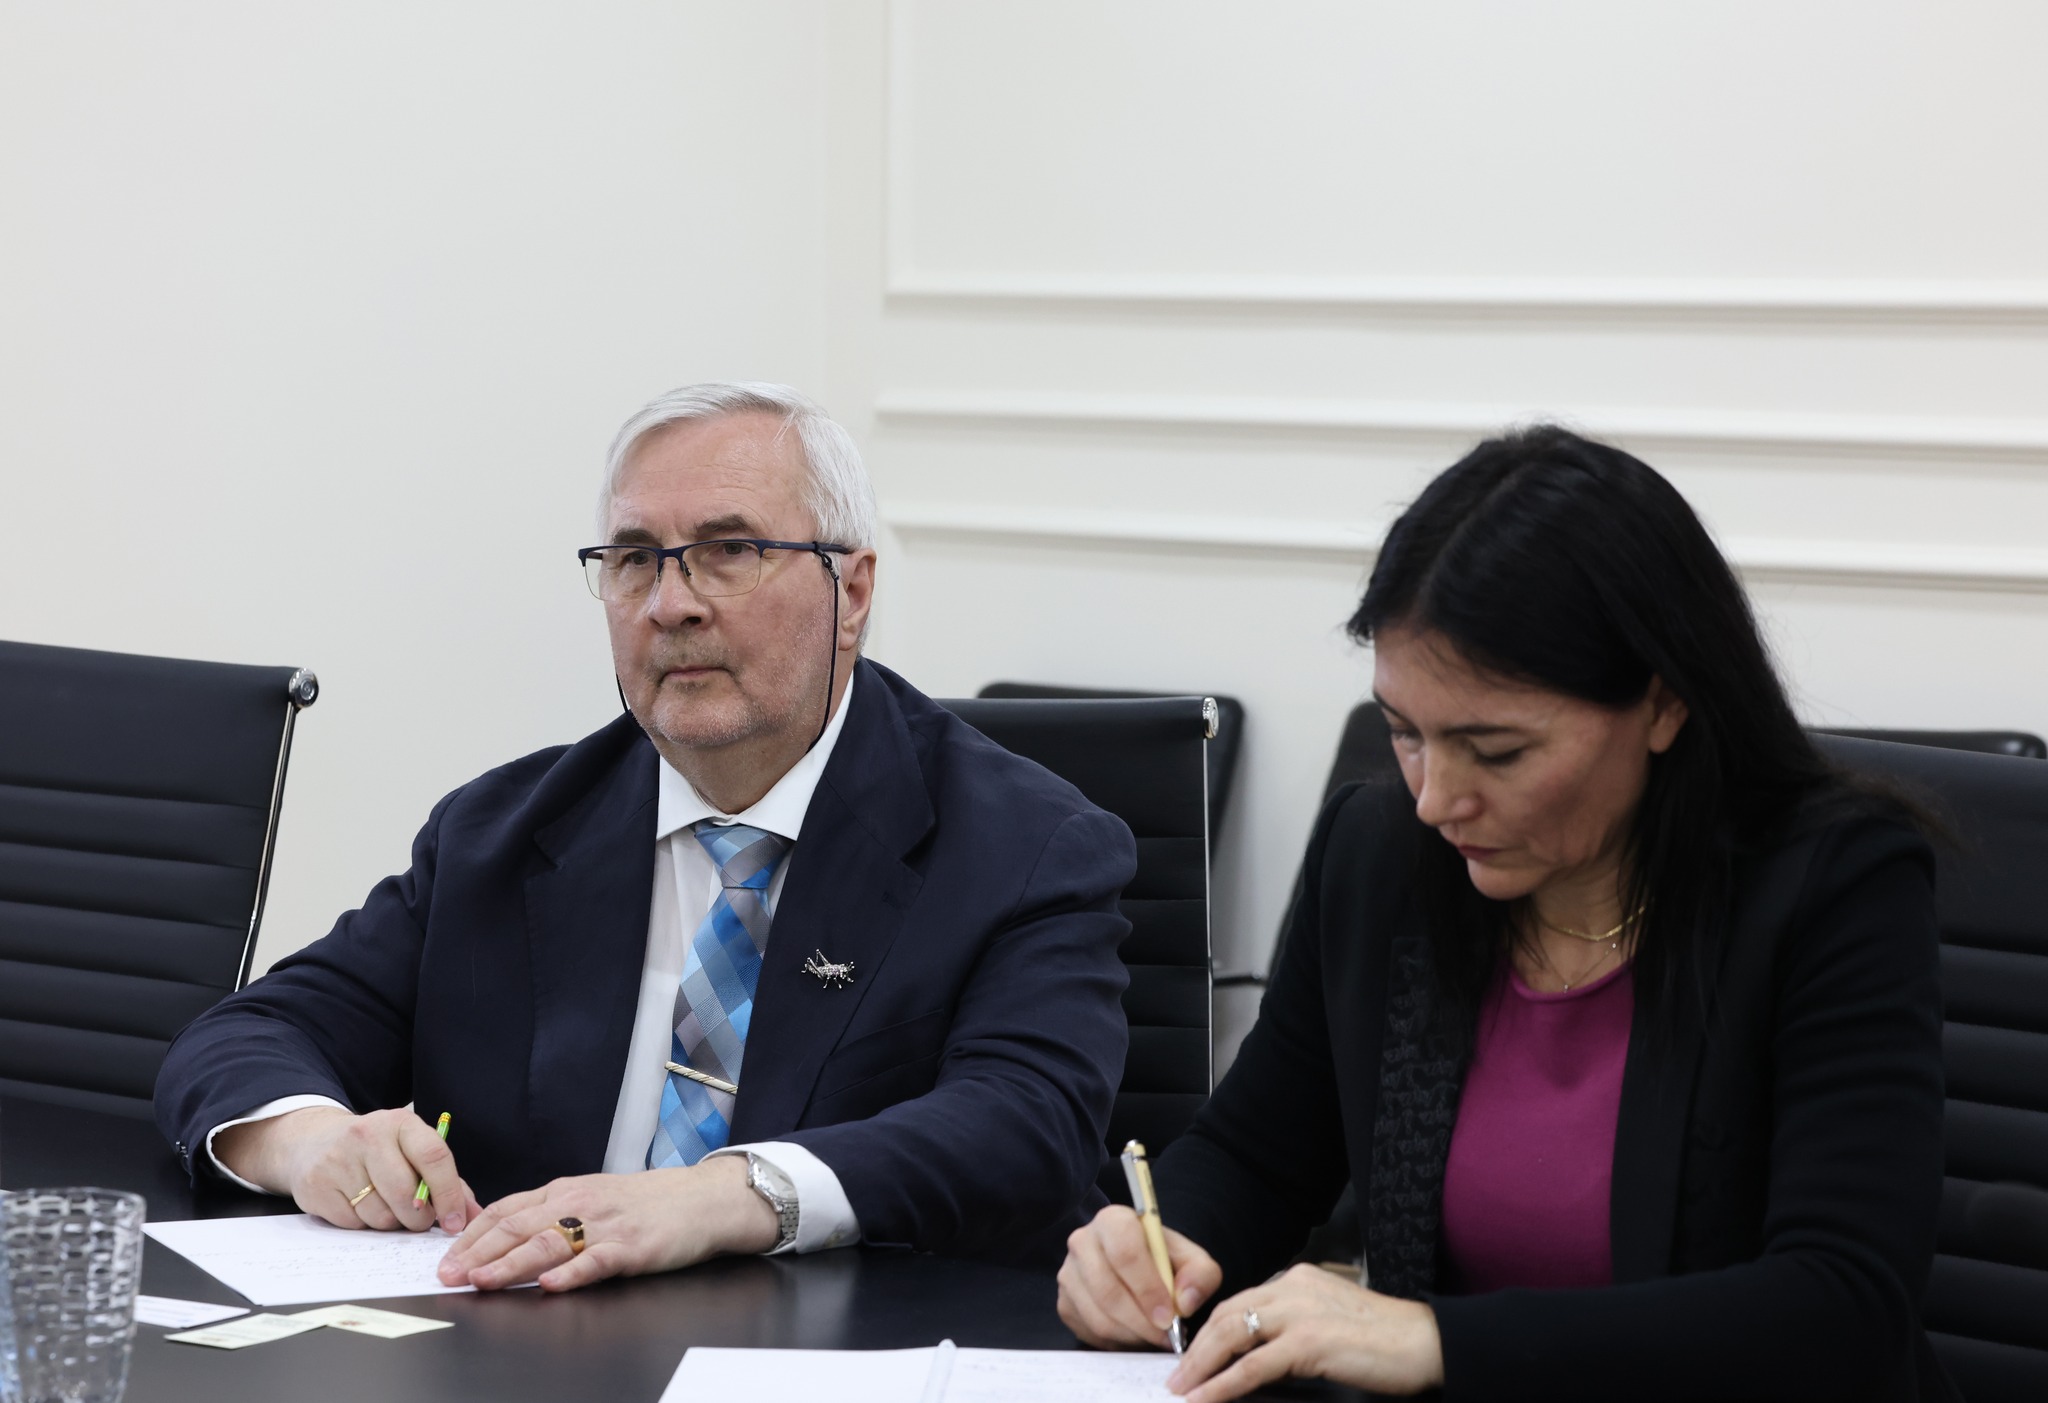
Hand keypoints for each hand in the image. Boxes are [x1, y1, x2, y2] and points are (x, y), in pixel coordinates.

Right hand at [213, 1106, 479, 1234]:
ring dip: (389, 1222)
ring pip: (379, 1214)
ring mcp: (339, 1160)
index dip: (449, 1195)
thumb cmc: (378, 1152)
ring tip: (385, 1206)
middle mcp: (368, 1136)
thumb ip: (447, 1182)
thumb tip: (475, 1215)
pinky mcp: (317, 1185)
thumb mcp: (412, 1152)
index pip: (434, 1158)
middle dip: (419, 1218)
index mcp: (401, 1123)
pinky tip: (358, 1205)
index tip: (455, 1223)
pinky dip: (362, 1224)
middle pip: (405, 1194)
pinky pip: (352, 1223)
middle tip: (418, 1220)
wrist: (314, 1143)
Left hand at [435, 1156, 779, 1292]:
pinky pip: (596, 1260)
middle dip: (478, 1253)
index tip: (445, 1258)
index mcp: (565, 1191)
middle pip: (518, 1227)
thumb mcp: (592, 1197)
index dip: (472, 1235)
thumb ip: (552, 1213)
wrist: (702, 1199)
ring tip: (483, 1280)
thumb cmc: (646, 1203)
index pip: (506, 1210)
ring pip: (548, 1243)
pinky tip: (550, 1284)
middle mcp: (580, 1203)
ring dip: (510, 1263)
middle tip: (449, 1276)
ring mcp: (606, 1225)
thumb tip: (503, 1236)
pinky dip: (571, 1272)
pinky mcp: (633, 1247)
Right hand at [1057, 1205, 1222, 1350]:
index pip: (1125, 1253)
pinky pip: (1089, 1331)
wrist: (1137, 1269)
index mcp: (1113, 1220)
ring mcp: (1068, 1274)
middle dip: (1141, 1322)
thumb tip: (1185, 1301)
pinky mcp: (1064, 1303)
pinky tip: (1135, 1336)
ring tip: (1154, 1338)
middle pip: (1108, 1291)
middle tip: (1165, 1336)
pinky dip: (1117, 1342)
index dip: (1148, 1289)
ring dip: (1131, 1335)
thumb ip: (1200, 1274)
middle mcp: (1082, 1242)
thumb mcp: (1192, 1260)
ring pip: (1098, 1316)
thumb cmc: (1163, 1261)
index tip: (1168, 1316)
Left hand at [1166, 1263, 1442, 1401]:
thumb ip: (1292, 1327)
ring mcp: (1300, 1313)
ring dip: (1202, 1366)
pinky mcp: (1309, 1343)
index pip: (1239, 1301)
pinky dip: (1225, 1383)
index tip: (1192, 1355)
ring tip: (1183, 1390)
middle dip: (1197, 1348)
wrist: (1424, 1342)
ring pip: (1233, 1335)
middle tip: (1177, 1376)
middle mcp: (1292, 1287)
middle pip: (1228, 1315)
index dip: (1210, 1330)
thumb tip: (1255, 1356)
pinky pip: (1254, 1366)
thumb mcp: (1327, 1320)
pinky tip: (1209, 1398)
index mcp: (1296, 1279)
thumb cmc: (1382, 1338)